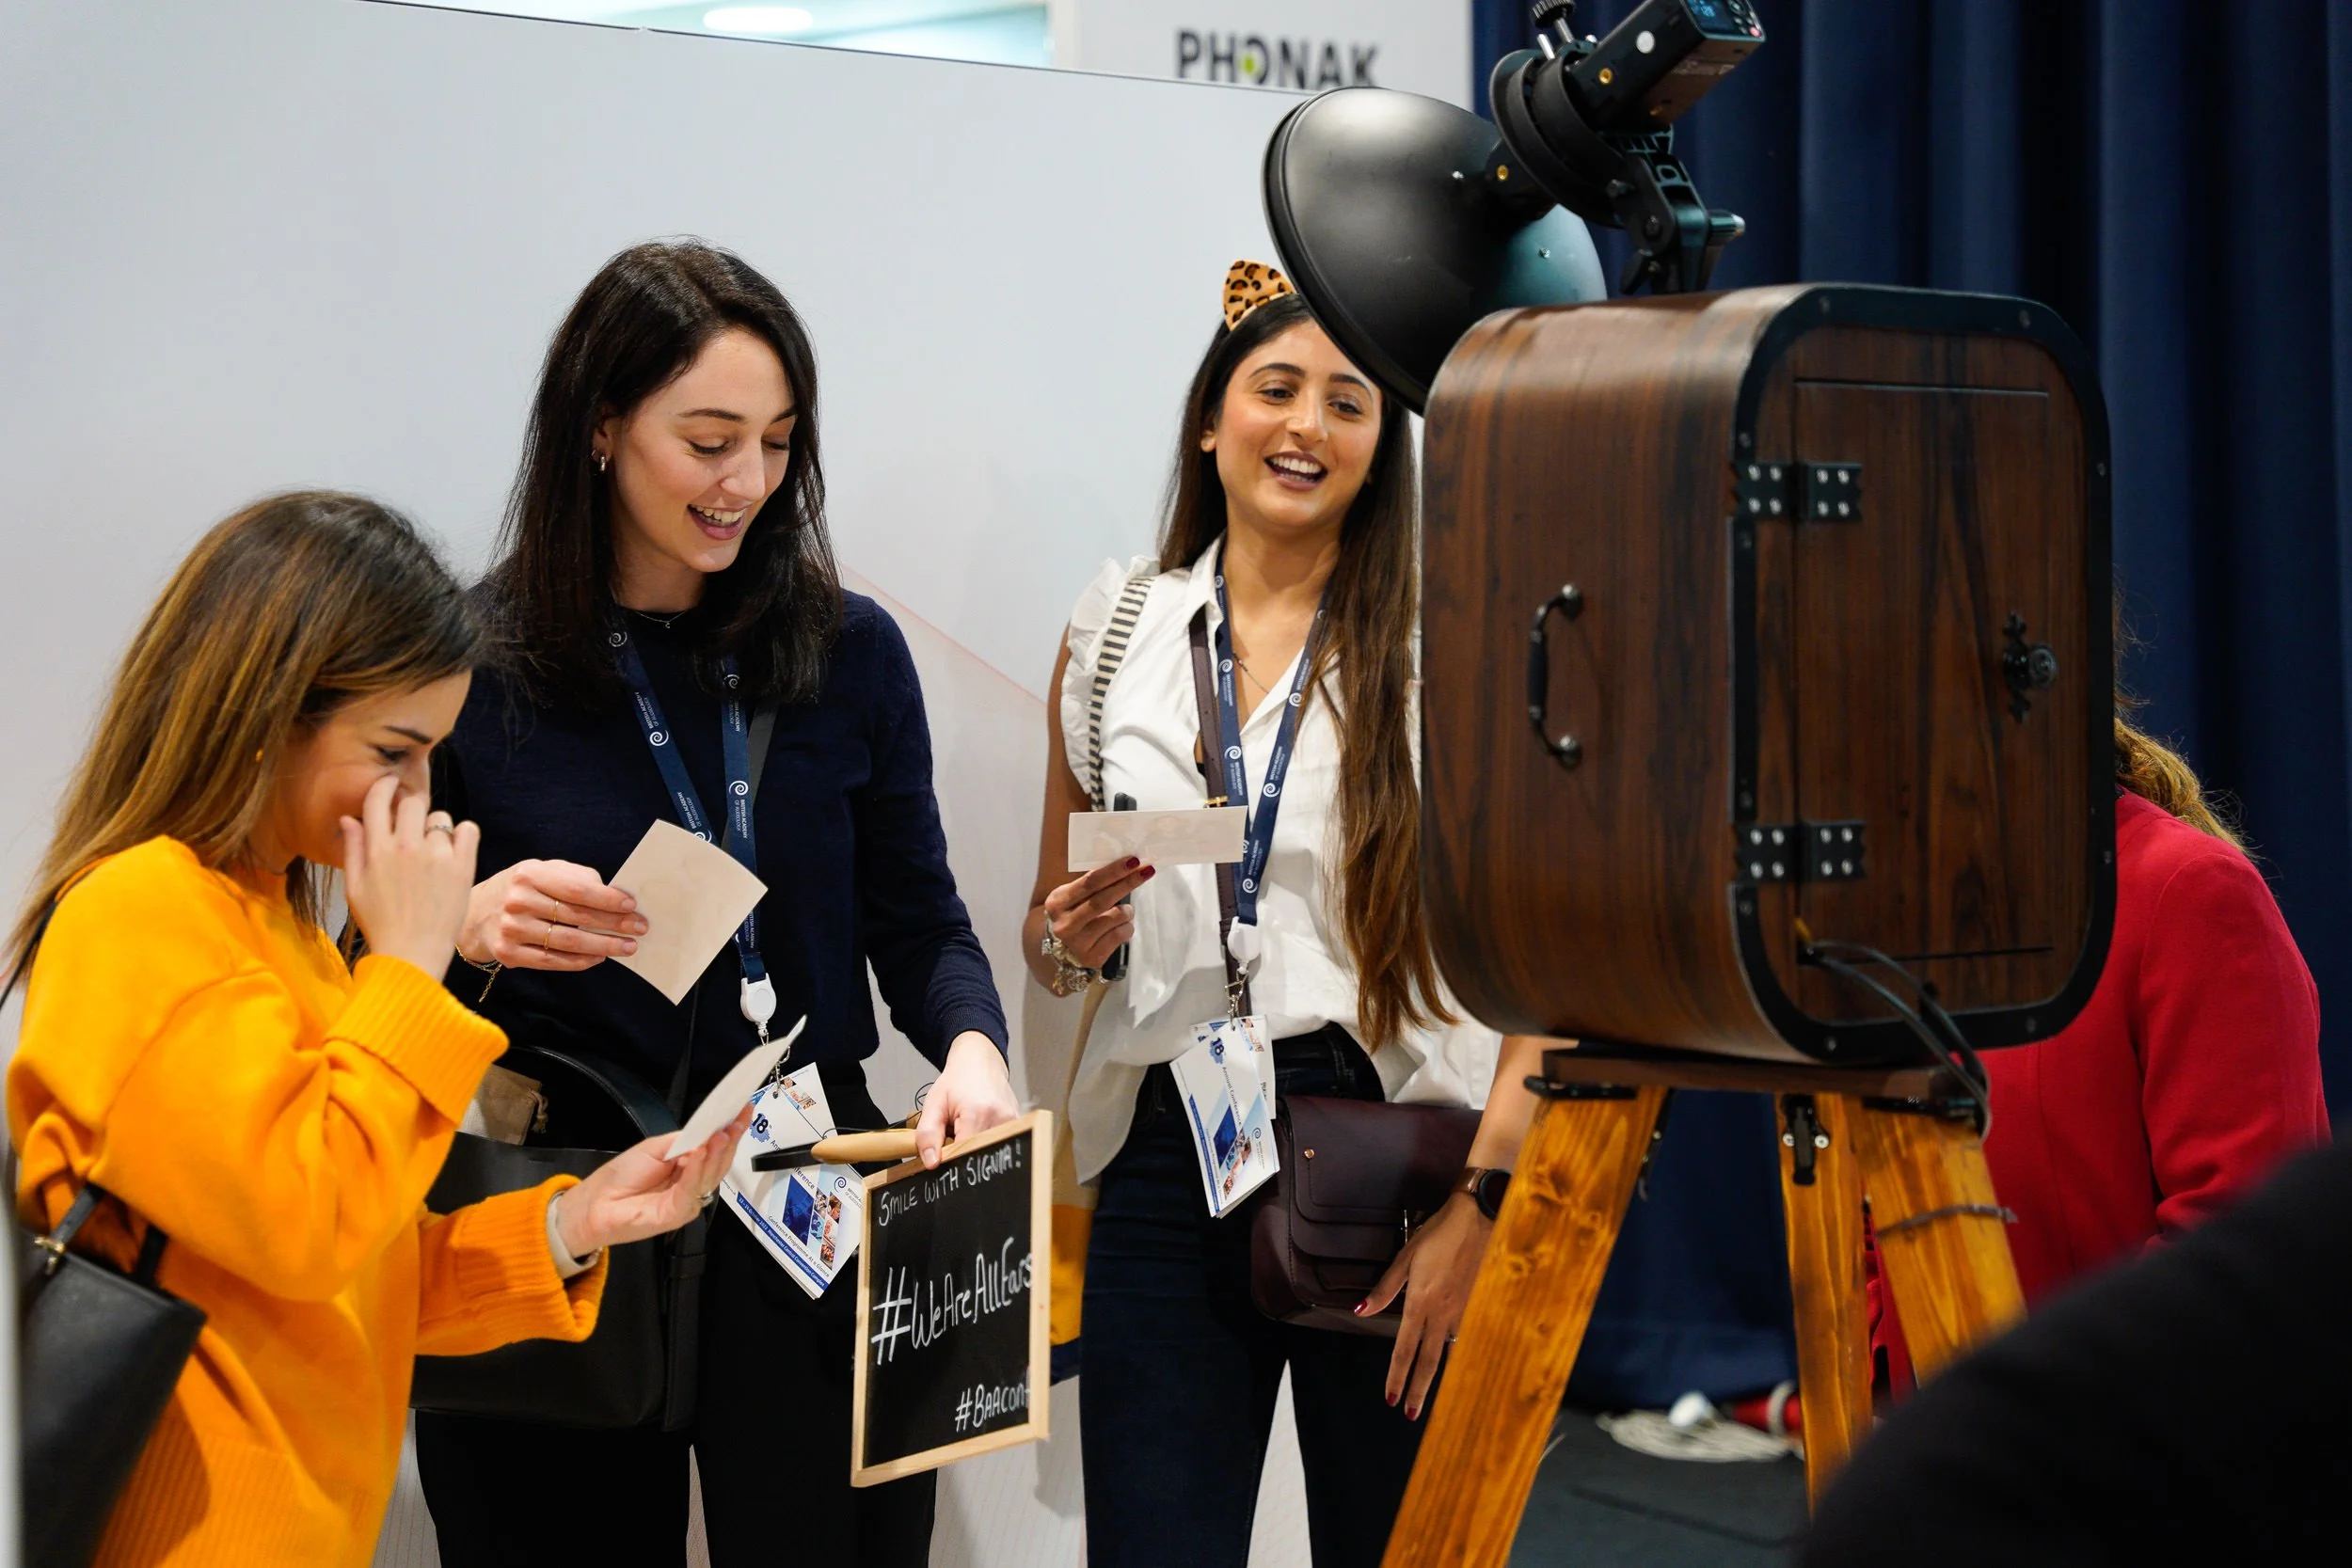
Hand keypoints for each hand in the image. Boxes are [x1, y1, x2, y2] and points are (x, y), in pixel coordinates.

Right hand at [341, 775, 477, 979]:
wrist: (411, 954)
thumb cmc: (380, 923)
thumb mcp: (354, 888)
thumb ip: (353, 849)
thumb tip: (348, 818)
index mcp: (377, 850)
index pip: (378, 800)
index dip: (385, 786)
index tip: (391, 784)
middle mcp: (406, 847)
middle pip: (412, 802)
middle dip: (411, 810)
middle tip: (414, 829)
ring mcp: (437, 856)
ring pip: (440, 818)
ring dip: (436, 829)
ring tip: (432, 853)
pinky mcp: (461, 867)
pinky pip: (468, 829)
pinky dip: (463, 834)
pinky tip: (455, 850)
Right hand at [462, 859, 645, 971]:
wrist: (474, 913)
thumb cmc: (519, 889)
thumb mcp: (541, 871)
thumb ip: (574, 876)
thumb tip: (612, 891)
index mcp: (528, 875)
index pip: (576, 889)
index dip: (607, 899)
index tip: (632, 905)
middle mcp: (518, 902)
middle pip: (576, 916)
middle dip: (614, 923)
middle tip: (640, 928)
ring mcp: (512, 929)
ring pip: (568, 941)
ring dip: (603, 946)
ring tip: (627, 947)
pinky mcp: (509, 954)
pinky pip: (553, 961)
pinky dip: (580, 961)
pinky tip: (599, 957)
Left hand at [557, 1106, 752, 1256]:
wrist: (596, 1203)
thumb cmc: (621, 1175)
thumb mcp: (655, 1148)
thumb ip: (684, 1141)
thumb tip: (710, 1132)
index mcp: (688, 1165)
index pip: (716, 1147)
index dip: (731, 1130)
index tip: (743, 1110)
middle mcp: (693, 1183)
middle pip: (720, 1162)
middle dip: (731, 1140)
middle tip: (738, 1120)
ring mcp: (688, 1200)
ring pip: (711, 1175)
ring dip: (718, 1153)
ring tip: (723, 1133)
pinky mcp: (678, 1213)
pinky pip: (692, 1189)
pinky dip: (697, 1169)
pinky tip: (700, 1152)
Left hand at [915, 1032, 1020, 1168]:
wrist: (979, 1062)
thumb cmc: (957, 1080)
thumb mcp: (933, 1104)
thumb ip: (927, 1135)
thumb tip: (931, 1163)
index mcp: (977, 1113)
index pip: (962, 1154)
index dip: (949, 1157)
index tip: (943, 1148)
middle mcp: (1000, 1119)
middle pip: (977, 1154)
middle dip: (963, 1151)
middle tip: (955, 1131)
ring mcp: (1013, 1122)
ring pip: (988, 1150)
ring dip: (974, 1145)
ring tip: (967, 1127)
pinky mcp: (1018, 1124)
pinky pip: (998, 1143)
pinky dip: (985, 1140)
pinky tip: (980, 1125)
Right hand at [1040, 858, 1154, 969]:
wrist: (1061, 948)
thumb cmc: (1074, 914)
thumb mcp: (1072, 897)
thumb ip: (1092, 885)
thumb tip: (1125, 865)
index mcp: (1057, 902)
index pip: (1090, 882)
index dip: (1113, 871)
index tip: (1133, 861)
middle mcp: (1065, 924)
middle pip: (1103, 900)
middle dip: (1127, 883)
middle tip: (1146, 872)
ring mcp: (1078, 943)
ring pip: (1115, 918)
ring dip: (1127, 910)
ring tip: (1125, 910)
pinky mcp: (1092, 957)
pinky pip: (1120, 935)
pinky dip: (1127, 927)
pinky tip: (1120, 926)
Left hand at [1360, 1193, 1493, 1420]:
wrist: (1480, 1220)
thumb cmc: (1438, 1234)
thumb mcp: (1406, 1256)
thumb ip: (1386, 1288)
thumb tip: (1361, 1311)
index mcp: (1421, 1303)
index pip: (1404, 1349)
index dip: (1396, 1376)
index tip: (1390, 1399)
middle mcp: (1442, 1315)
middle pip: (1428, 1362)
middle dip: (1417, 1390)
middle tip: (1409, 1414)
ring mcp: (1464, 1313)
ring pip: (1449, 1353)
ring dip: (1439, 1377)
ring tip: (1434, 1399)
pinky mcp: (1480, 1306)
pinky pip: (1467, 1338)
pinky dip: (1460, 1355)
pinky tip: (1458, 1364)